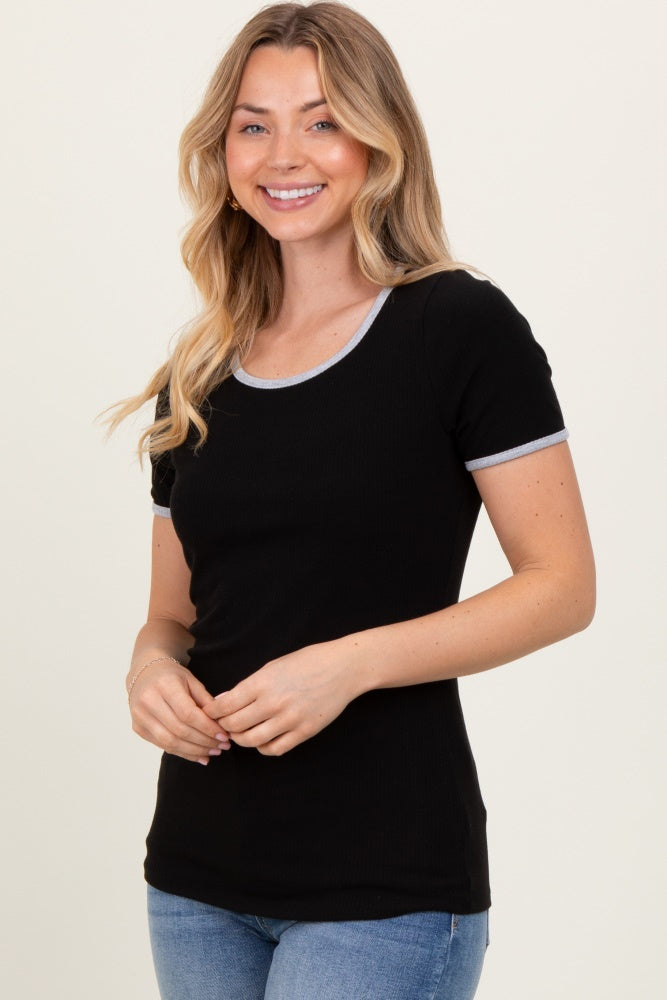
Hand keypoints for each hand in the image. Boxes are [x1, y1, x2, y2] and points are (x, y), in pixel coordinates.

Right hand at [128, 659, 230, 764]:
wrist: (144, 674)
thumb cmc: (172, 677)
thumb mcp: (192, 681)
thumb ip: (206, 702)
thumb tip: (222, 725)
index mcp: (164, 685)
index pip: (188, 714)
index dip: (207, 728)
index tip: (224, 736)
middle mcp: (148, 701)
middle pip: (179, 730)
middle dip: (204, 742)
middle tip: (222, 747)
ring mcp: (140, 716)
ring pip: (170, 742)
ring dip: (194, 751)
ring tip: (212, 752)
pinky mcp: (138, 728)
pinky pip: (163, 746)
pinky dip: (183, 753)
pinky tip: (198, 755)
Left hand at [204, 639, 361, 756]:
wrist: (343, 668)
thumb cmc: (307, 662)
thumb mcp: (273, 666)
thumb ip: (248, 686)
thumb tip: (223, 702)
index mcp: (262, 682)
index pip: (226, 706)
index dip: (213, 713)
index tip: (210, 714)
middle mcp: (274, 702)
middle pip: (235, 725)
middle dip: (223, 727)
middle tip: (222, 725)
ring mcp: (290, 719)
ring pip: (252, 740)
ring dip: (240, 740)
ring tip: (239, 734)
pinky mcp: (304, 732)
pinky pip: (275, 749)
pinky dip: (263, 748)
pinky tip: (262, 740)